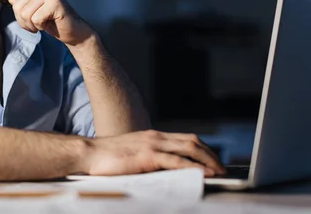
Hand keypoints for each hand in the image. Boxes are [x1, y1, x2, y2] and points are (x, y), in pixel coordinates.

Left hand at [8, 0, 91, 45]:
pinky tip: (51, 22)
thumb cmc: (50, 21)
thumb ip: (19, 3)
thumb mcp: (31, 9)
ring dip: (33, 25)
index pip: (12, 0)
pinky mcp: (55, 2)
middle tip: (38, 22)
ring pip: (25, 14)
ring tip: (44, 22)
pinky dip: (41, 26)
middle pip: (17, 7)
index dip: (19, 15)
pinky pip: (36, 19)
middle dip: (25, 21)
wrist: (72, 30)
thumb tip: (5, 1)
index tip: (33, 16)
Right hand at [79, 130, 225, 176]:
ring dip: (207, 160)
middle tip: (223, 168)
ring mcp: (152, 144)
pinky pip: (176, 161)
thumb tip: (166, 171)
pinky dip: (192, 167)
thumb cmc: (106, 158)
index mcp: (152, 136)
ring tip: (219, 172)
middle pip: (192, 141)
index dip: (203, 149)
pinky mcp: (147, 156)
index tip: (213, 160)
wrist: (89, 153)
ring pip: (189, 148)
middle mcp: (156, 137)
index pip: (185, 139)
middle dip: (211, 154)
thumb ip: (149, 159)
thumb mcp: (133, 154)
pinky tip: (202, 174)